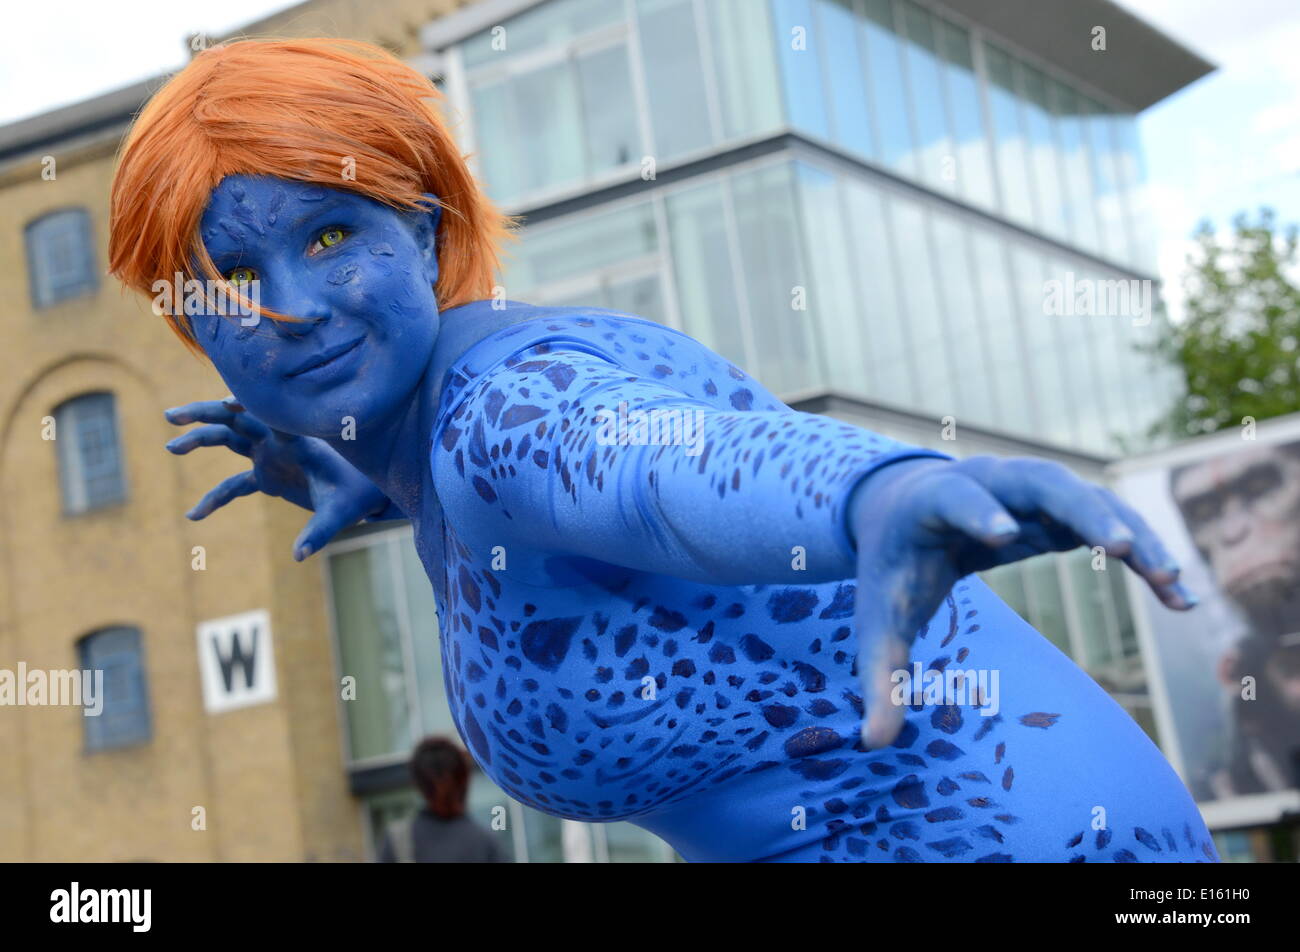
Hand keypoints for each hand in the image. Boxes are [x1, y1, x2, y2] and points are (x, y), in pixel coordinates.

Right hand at [164, 397, 392, 559]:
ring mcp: (270, 457)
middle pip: (236, 420)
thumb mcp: (341, 513)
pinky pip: (234, 485)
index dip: (246, 405)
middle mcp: (280, 442)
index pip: (268, 417)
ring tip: (170, 447)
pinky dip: (215, 498)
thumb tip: (299, 556)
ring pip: (228, 439)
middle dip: (204, 415)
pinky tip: (194, 515)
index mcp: (298, 441)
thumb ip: (319, 533)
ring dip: (200, 439)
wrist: (366, 494)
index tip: (224, 404)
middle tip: (171, 417)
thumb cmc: (358, 496)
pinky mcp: (267, 476)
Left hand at [848, 455, 1195, 748]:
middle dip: (1080, 511)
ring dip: (1132, 535)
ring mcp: (1029, 489)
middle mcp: (988, 481)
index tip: (1003, 535)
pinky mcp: (1059, 508)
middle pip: (1041, 483)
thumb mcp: (879, 621)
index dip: (978, 514)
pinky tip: (1177, 594)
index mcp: (931, 502)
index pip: (957, 500)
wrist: (905, 512)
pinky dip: (1142, 551)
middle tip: (1118, 547)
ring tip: (1172, 584)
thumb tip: (871, 744)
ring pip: (1088, 498)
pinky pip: (1109, 520)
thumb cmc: (892, 569)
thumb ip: (880, 676)